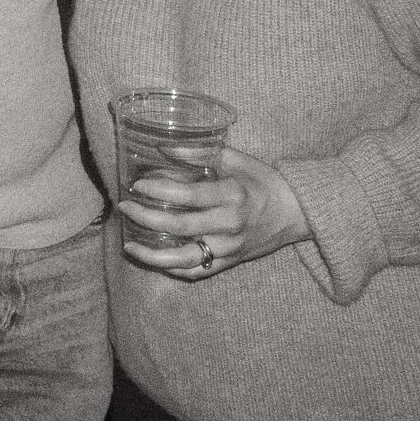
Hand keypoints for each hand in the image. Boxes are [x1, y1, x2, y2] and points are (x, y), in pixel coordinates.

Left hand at [118, 145, 310, 280]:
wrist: (295, 212)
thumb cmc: (261, 180)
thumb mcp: (235, 159)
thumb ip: (198, 153)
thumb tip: (162, 147)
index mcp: (232, 195)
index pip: (188, 196)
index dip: (159, 190)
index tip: (137, 185)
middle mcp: (230, 225)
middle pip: (181, 227)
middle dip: (146, 218)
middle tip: (124, 208)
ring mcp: (230, 248)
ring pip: (186, 260)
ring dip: (154, 255)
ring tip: (129, 246)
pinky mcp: (231, 263)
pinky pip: (198, 272)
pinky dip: (173, 269)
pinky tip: (154, 260)